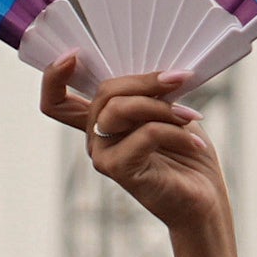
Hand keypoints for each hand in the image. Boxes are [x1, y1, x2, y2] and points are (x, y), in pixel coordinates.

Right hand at [42, 57, 237, 256]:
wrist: (203, 201)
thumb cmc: (187, 155)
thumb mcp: (168, 111)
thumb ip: (150, 92)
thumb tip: (157, 69)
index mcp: (101, 120)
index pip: (57, 101)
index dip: (54, 76)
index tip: (73, 55)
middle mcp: (95, 137)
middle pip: (104, 92)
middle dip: (145, 81)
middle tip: (181, 79)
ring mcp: (103, 154)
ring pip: (120, 109)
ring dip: (162, 106)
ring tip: (191, 115)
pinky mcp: (117, 170)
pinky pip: (144, 133)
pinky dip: (174, 132)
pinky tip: (195, 144)